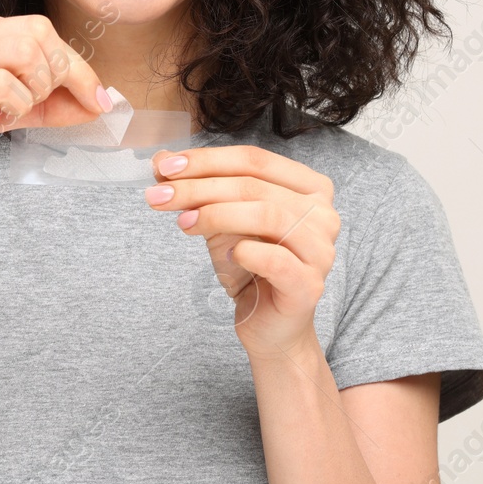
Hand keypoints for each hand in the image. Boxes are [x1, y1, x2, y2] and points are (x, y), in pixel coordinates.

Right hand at [0, 7, 109, 192]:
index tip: (97, 97)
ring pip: (26, 50)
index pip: (41, 31)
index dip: (77, 66)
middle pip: (40, 34)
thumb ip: (41, 102)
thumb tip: (97, 104)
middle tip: (59, 107)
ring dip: (37, 88)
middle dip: (65, 74)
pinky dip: (16, 107)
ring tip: (15, 112)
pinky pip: (5, 85)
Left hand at [144, 145, 340, 362]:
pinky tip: (227, 255)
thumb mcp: (221, 219)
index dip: (207, 160)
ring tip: (184, 223)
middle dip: (199, 187)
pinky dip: (244, 252)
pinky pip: (275, 259)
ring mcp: (320, 249)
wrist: (269, 324)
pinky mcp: (309, 285)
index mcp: (308, 187)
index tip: (165, 167)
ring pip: (266, 215)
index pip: (254, 159)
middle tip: (160, 195)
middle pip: (254, 185)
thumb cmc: (250, 266)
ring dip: (215, 214)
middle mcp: (322, 214)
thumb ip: (198, 187)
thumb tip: (161, 160)